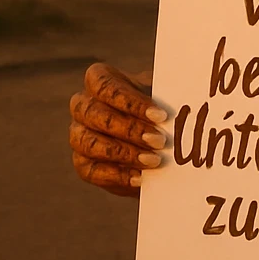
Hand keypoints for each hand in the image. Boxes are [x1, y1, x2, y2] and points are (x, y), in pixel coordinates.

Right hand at [69, 64, 167, 197]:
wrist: (157, 145)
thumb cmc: (159, 112)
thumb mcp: (162, 98)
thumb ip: (164, 97)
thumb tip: (180, 102)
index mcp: (101, 81)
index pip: (101, 83)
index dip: (127, 100)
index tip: (159, 115)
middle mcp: (83, 106)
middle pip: (93, 113)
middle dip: (128, 128)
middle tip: (160, 141)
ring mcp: (78, 135)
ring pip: (89, 143)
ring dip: (124, 153)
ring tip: (154, 160)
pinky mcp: (82, 164)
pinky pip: (91, 171)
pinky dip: (117, 175)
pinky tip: (140, 177)